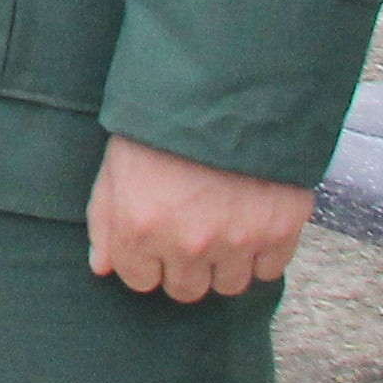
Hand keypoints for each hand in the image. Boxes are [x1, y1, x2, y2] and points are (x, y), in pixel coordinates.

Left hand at [89, 135, 310, 300]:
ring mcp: (237, 241)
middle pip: (186, 290)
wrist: (224, 92)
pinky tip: (249, 224)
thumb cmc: (161, 126)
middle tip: (187, 234)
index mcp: (141, 228)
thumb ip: (105, 222)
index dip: (144, 261)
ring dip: (222, 264)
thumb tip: (103, 266)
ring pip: (229, 286)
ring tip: (219, 228)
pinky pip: (268, 270)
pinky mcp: (279, 233)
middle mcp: (188, 244)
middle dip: (182, 266)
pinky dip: (260, 253)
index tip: (152, 242)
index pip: (139, 281)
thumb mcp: (115, 167)